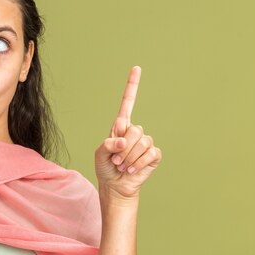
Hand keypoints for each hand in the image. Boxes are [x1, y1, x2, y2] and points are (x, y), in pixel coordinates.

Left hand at [94, 66, 161, 200]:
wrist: (115, 185)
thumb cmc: (106, 168)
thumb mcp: (100, 154)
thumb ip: (108, 143)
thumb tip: (124, 139)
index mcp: (120, 127)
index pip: (128, 103)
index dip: (132, 86)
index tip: (136, 68)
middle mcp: (134, 131)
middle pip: (135, 129)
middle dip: (124, 148)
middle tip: (116, 160)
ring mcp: (146, 143)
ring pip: (143, 142)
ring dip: (130, 157)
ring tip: (122, 165)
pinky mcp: (154, 155)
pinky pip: (151, 153)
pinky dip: (139, 163)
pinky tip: (132, 169)